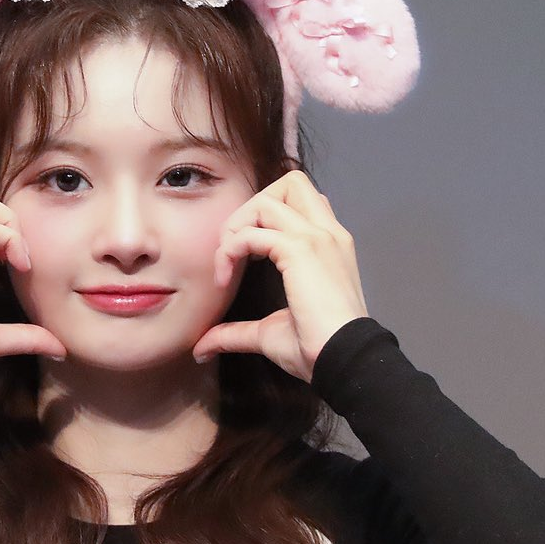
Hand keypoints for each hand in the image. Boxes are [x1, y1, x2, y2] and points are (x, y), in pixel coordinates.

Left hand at [192, 171, 368, 381]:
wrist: (342, 361)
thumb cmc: (317, 349)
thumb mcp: (271, 333)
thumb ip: (237, 331)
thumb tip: (203, 346)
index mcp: (329, 244)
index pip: (303, 199)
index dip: (269, 214)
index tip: (249, 253)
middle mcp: (327, 232)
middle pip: (289, 182)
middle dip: (252, 208)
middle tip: (235, 248)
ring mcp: (316, 237)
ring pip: (266, 200)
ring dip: (237, 226)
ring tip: (226, 262)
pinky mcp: (300, 250)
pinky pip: (252, 232)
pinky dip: (231, 249)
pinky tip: (225, 277)